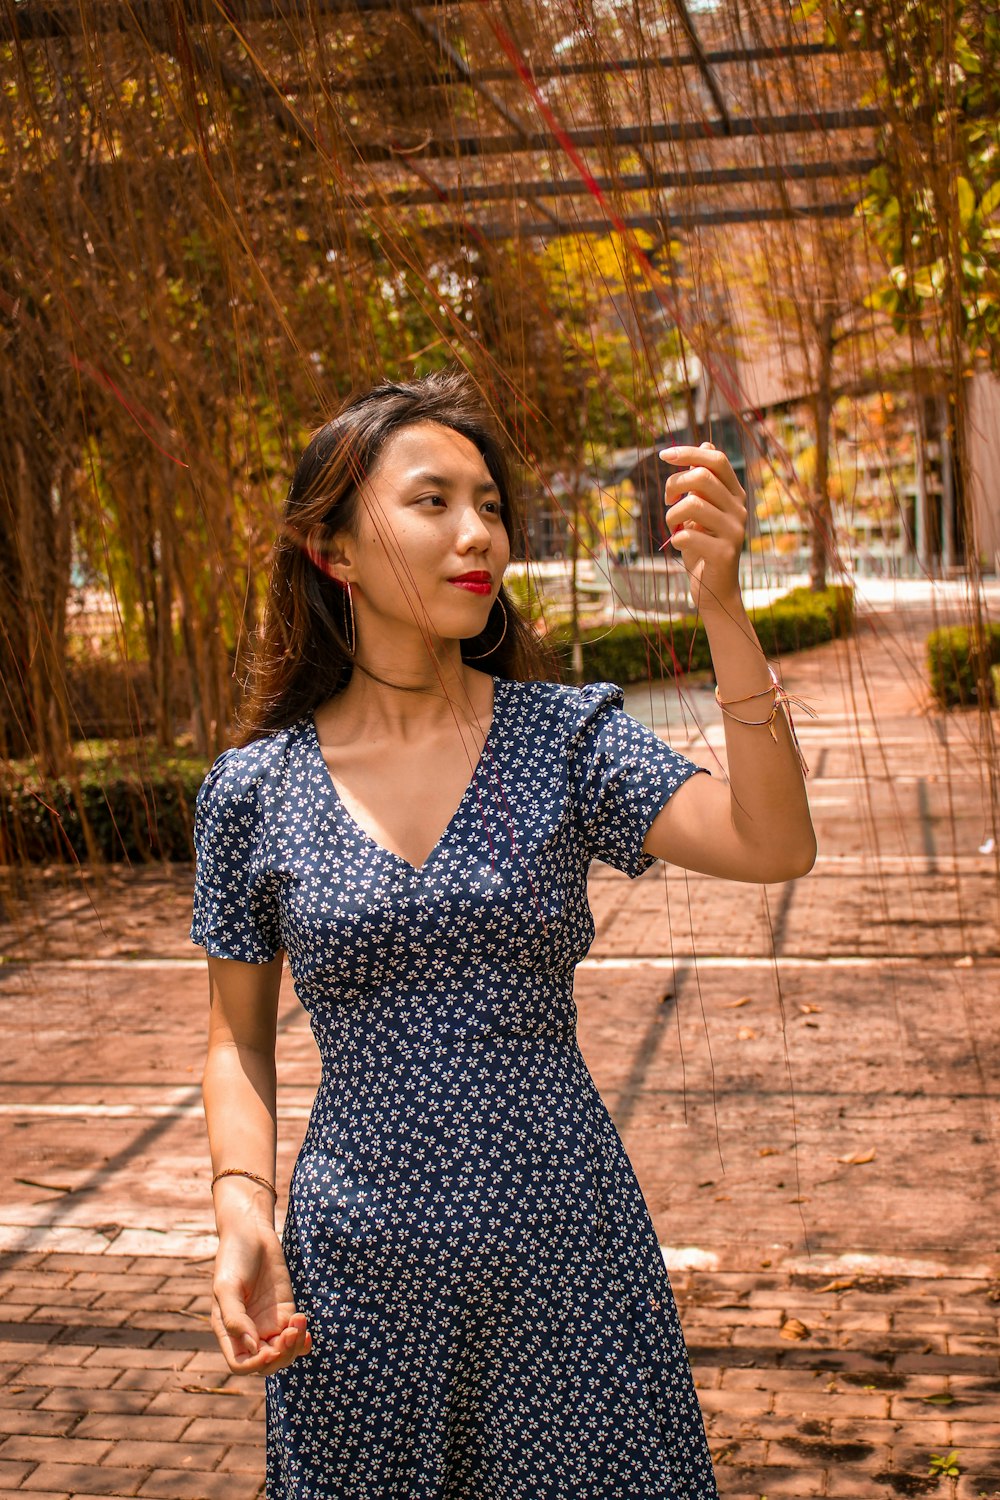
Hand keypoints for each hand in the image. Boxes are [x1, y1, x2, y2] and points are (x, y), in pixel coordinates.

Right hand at [211, 1227, 311, 1376]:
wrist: (251, 1234)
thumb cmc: (233, 1259)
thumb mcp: (226, 1287)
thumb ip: (235, 1318)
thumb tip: (252, 1347)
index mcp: (228, 1332)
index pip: (241, 1364)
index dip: (255, 1364)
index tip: (269, 1350)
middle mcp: (248, 1333)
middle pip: (266, 1364)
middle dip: (280, 1356)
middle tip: (289, 1332)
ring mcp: (268, 1323)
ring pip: (284, 1353)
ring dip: (294, 1347)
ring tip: (298, 1321)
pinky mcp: (285, 1311)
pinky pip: (295, 1336)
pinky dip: (303, 1339)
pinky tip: (304, 1325)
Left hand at [660, 442, 747, 614]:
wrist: (715, 590)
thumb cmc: (703, 547)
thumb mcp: (702, 511)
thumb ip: (704, 482)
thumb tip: (706, 442)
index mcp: (735, 494)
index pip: (716, 460)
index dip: (689, 453)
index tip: (663, 455)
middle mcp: (740, 509)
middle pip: (702, 477)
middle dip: (674, 484)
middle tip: (666, 500)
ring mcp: (735, 531)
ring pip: (692, 504)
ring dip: (672, 515)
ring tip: (673, 527)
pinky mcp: (725, 553)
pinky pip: (688, 535)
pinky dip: (677, 539)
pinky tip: (682, 546)